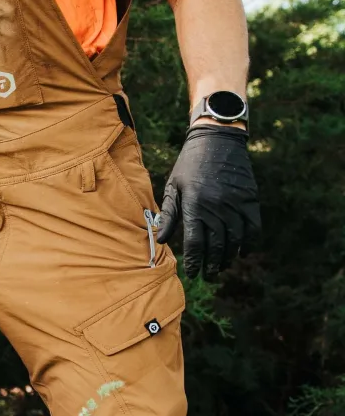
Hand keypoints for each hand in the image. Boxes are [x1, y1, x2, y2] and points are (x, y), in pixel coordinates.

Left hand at [156, 124, 260, 279]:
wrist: (217, 139)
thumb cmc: (189, 164)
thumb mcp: (173, 186)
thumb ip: (170, 214)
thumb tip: (161, 239)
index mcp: (194, 205)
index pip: (195, 242)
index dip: (195, 261)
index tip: (193, 273)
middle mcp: (216, 207)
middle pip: (216, 245)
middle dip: (212, 264)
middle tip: (209, 275)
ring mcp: (235, 203)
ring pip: (235, 240)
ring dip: (229, 257)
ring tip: (222, 266)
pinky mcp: (250, 199)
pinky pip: (253, 228)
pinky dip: (249, 243)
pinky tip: (242, 252)